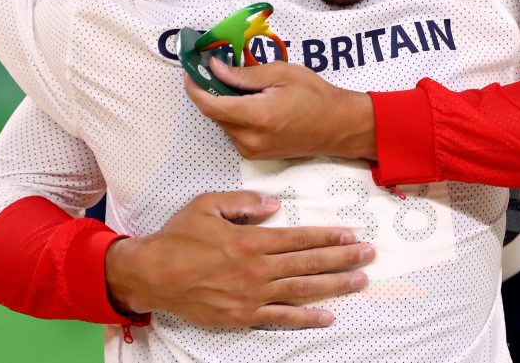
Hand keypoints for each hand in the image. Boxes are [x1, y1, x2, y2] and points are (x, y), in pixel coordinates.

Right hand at [105, 190, 373, 327]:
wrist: (150, 274)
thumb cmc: (179, 236)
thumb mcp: (208, 204)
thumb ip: (245, 201)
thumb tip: (276, 204)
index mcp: (250, 240)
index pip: (298, 238)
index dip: (327, 236)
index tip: (350, 234)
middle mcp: (256, 269)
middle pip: (308, 264)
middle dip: (341, 258)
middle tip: (368, 255)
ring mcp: (250, 296)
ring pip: (301, 291)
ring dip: (333, 285)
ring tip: (359, 280)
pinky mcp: (241, 316)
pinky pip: (279, 318)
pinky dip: (305, 318)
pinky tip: (327, 316)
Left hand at [185, 59, 376, 160]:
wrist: (338, 126)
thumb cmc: (315, 95)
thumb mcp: (281, 73)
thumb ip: (244, 74)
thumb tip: (214, 68)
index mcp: (256, 117)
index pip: (210, 105)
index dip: (195, 87)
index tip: (190, 69)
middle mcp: (249, 139)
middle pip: (215, 114)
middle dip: (210, 91)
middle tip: (215, 67)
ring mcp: (252, 151)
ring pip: (223, 123)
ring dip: (223, 102)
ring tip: (239, 83)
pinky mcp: (256, 155)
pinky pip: (234, 131)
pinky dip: (234, 114)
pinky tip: (249, 100)